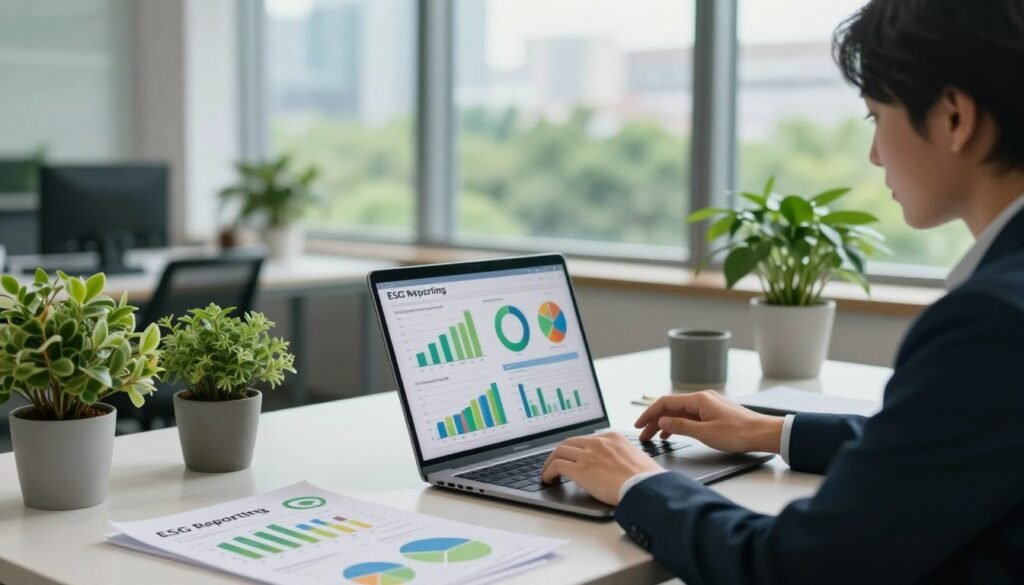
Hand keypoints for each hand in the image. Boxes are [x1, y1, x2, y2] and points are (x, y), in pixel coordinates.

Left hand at [540, 432, 663, 504]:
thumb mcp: (636, 458)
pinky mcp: (580, 469)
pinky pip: (557, 466)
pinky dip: (548, 471)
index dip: (576, 449)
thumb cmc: (647, 479)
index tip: (573, 456)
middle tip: (555, 462)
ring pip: (560, 452)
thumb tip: (615, 468)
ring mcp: (588, 454)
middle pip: (570, 442)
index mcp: (613, 437)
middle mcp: (599, 442)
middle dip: (560, 452)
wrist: (646, 487)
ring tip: (547, 472)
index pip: (587, 439)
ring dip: (550, 462)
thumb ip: (622, 458)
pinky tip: (547, 479)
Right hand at [634, 390, 783, 453]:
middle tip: (643, 435)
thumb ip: (681, 427)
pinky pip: (689, 416)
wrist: (763, 433)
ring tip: (654, 437)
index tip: (638, 425)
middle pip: (671, 407)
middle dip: (654, 421)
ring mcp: (708, 405)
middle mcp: (701, 398)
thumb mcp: (705, 433)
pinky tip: (673, 433)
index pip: (665, 403)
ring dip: (665, 423)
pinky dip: (678, 424)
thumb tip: (662, 422)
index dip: (649, 414)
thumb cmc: (738, 433)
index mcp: (698, 400)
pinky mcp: (713, 412)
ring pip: (679, 412)